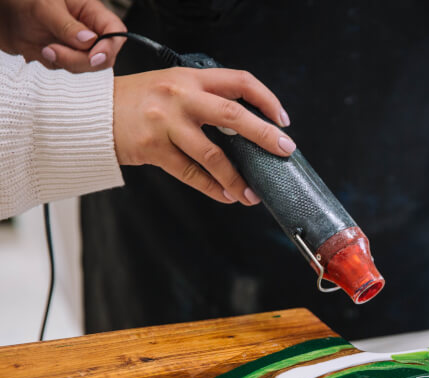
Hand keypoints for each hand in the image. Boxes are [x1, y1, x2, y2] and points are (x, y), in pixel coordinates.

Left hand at [0, 0, 124, 71]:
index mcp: (92, 13)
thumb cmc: (25, 1)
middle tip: (55, 51)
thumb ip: (68, 25)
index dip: (110, 47)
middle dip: (82, 60)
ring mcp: (79, 47)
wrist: (2, 13)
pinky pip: (68, 69)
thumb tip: (89, 41)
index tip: (94, 55)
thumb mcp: (45, 7)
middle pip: (104, 57)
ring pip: (86, 67)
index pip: (116, 32)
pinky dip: (54, 64)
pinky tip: (42, 50)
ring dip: (65, 62)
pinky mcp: (66, 58)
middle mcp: (90, 31)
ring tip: (45, 48)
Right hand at [113, 67, 296, 206]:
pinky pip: (191, 173)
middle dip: (264, 135)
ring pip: (213, 154)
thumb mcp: (172, 88)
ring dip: (237, 178)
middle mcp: (180, 96)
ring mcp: (166, 123)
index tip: (282, 119)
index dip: (266, 99)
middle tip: (284, 150)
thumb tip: (245, 128)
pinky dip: (212, 188)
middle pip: (233, 115)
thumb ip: (204, 100)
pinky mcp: (153, 148)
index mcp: (190, 78)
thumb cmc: (136, 102)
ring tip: (251, 194)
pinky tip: (226, 196)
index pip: (239, 81)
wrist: (92, 114)